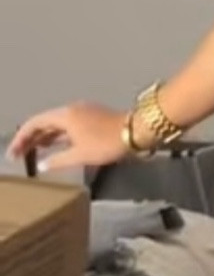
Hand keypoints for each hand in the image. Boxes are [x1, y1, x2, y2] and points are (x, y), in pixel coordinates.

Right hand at [7, 103, 126, 172]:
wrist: (136, 131)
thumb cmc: (107, 143)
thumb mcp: (80, 155)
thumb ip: (59, 161)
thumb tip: (43, 165)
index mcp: (65, 115)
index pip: (35, 123)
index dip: (22, 138)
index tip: (14, 154)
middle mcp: (71, 110)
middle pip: (44, 122)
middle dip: (31, 138)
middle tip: (20, 155)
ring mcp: (83, 112)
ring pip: (57, 124)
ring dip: (45, 137)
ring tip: (34, 152)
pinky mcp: (92, 117)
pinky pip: (68, 125)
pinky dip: (58, 135)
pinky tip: (56, 146)